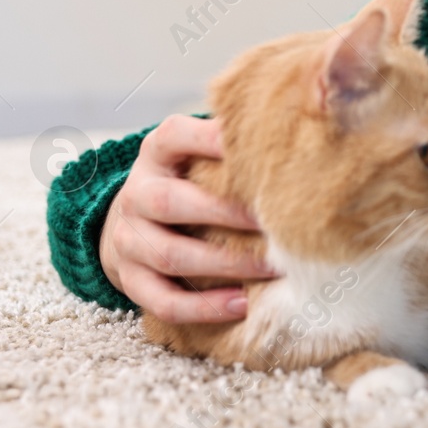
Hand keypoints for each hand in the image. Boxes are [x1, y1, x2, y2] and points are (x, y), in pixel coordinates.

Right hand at [100, 114, 275, 322]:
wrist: (133, 219)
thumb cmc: (186, 180)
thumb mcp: (196, 151)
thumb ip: (231, 141)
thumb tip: (298, 121)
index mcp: (156, 153)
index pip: (173, 135)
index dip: (208, 139)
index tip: (250, 147)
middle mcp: (137, 193)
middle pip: (170, 202)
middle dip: (224, 214)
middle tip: (274, 223)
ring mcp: (128, 239)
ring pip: (170, 255)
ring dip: (224, 264)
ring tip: (271, 267)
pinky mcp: (130, 278)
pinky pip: (162, 299)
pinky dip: (202, 306)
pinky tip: (241, 304)